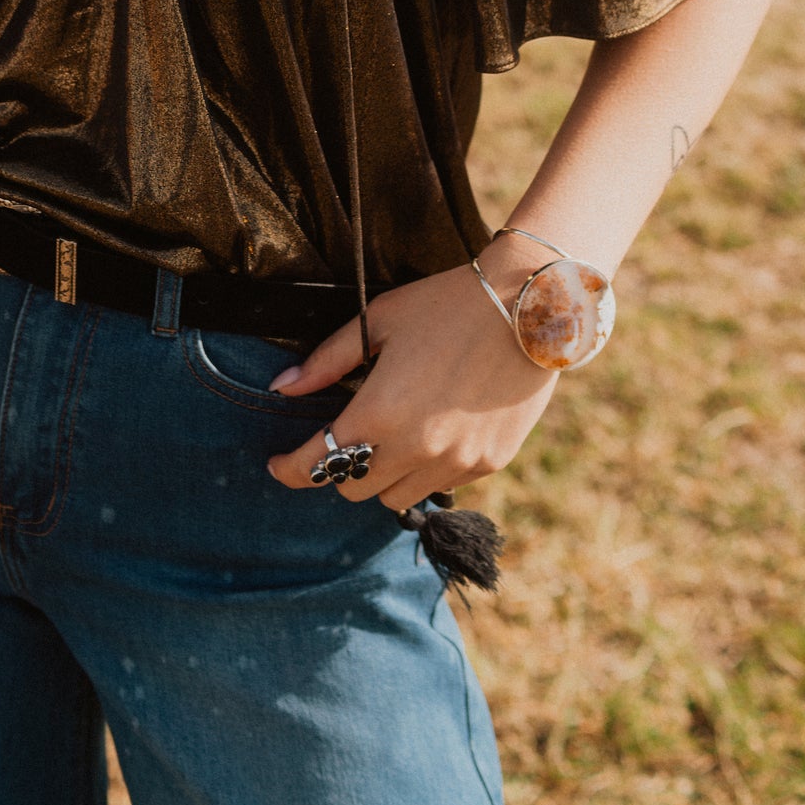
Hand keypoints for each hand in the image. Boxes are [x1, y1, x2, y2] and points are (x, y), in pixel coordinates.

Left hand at [264, 257, 557, 509]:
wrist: (528, 307)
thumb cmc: (443, 305)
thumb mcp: (378, 322)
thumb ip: (327, 361)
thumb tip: (283, 388)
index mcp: (380, 412)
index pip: (319, 463)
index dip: (290, 470)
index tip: (277, 466)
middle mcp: (417, 448)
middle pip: (354, 490)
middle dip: (338, 469)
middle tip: (340, 439)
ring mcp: (457, 462)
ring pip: (396, 498)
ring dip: (381, 475)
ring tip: (387, 436)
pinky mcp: (489, 464)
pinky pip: (440, 485)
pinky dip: (423, 470)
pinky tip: (429, 432)